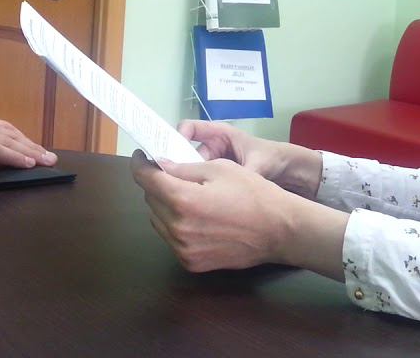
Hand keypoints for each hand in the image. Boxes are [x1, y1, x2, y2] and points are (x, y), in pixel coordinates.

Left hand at [131, 153, 296, 271]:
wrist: (279, 230)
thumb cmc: (254, 194)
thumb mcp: (219, 169)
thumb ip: (184, 168)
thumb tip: (159, 166)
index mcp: (182, 200)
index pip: (146, 179)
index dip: (140, 164)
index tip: (141, 156)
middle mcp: (177, 228)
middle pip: (150, 200)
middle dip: (156, 184)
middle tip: (172, 174)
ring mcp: (182, 249)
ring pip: (158, 221)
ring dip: (164, 206)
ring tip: (186, 197)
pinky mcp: (190, 263)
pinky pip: (171, 239)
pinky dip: (176, 225)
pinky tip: (195, 218)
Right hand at [177, 120, 321, 196]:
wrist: (288, 171)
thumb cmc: (272, 158)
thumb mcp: (256, 164)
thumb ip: (240, 172)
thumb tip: (221, 185)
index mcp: (219, 135)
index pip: (189, 129)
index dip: (177, 137)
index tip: (171, 153)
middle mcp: (211, 148)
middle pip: (184, 154)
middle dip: (178, 166)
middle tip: (170, 182)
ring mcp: (212, 164)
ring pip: (190, 171)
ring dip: (186, 181)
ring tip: (181, 195)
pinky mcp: (214, 180)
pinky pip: (199, 183)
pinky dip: (195, 191)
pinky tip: (192, 203)